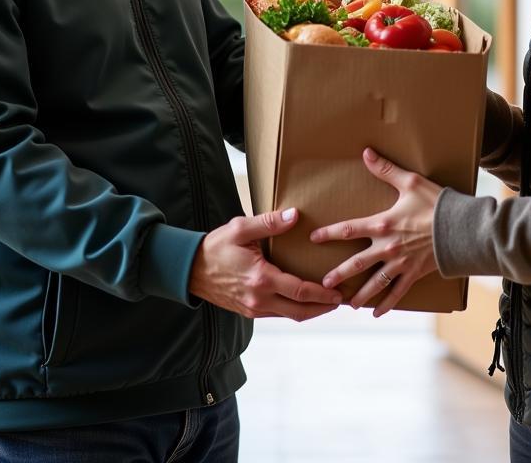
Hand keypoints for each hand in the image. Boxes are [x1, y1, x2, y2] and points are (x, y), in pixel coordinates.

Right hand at [189, 208, 341, 321]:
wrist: (189, 269)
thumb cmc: (215, 247)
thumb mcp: (240, 229)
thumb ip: (269, 223)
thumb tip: (295, 215)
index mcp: (261, 279)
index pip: (300, 291)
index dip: (322, 294)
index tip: (339, 293)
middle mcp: (259, 299)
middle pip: (299, 311)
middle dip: (322, 308)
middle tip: (341, 301)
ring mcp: (253, 309)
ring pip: (289, 316)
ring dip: (310, 311)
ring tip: (327, 302)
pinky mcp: (247, 311)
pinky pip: (277, 314)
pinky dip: (293, 310)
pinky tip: (301, 301)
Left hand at [309, 147, 440, 316]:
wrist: (462, 229)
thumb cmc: (436, 204)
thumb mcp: (410, 182)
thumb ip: (386, 169)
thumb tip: (366, 152)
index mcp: (382, 224)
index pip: (349, 229)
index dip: (330, 234)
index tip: (315, 238)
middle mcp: (387, 247)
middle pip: (357, 263)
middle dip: (339, 274)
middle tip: (324, 284)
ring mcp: (400, 264)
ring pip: (374, 283)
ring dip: (360, 294)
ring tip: (347, 304)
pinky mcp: (414, 274)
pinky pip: (397, 292)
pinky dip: (387, 304)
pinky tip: (377, 313)